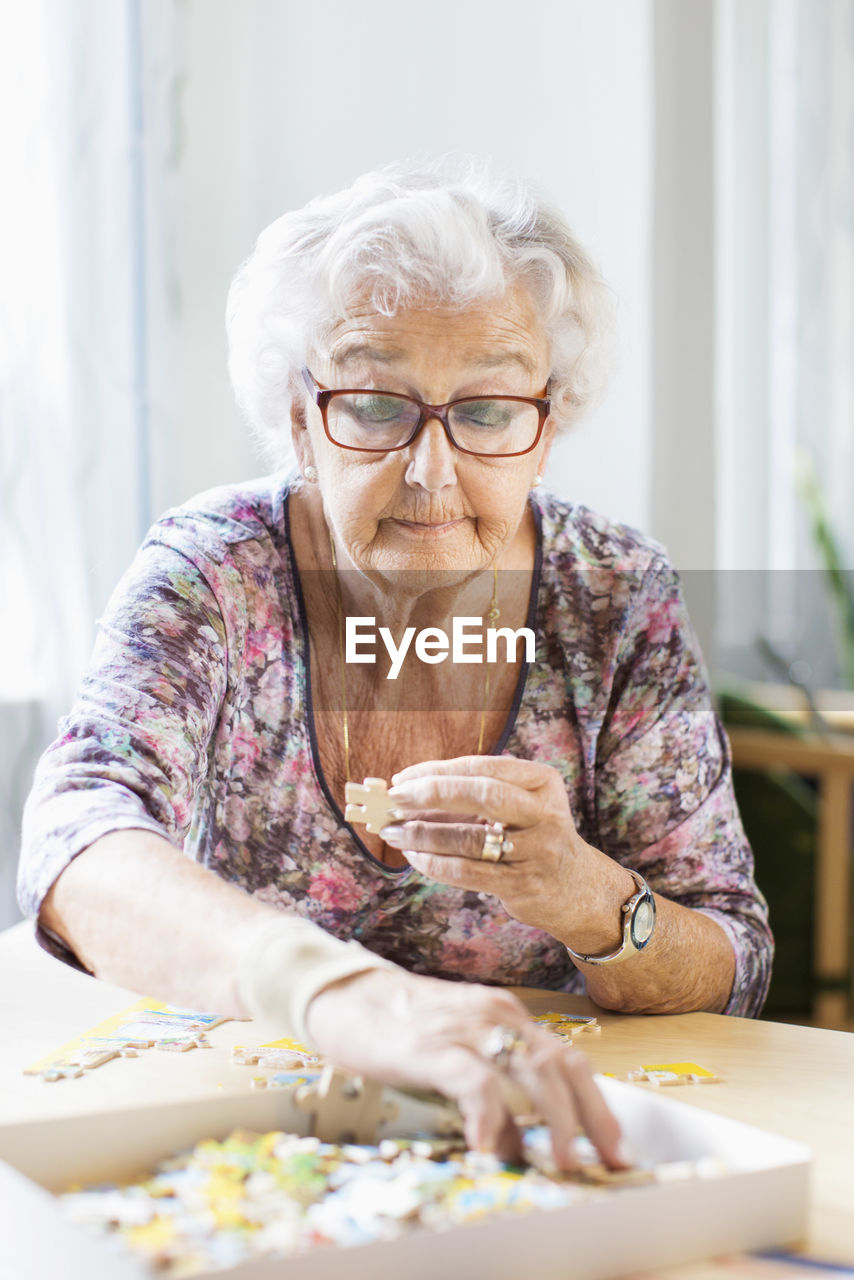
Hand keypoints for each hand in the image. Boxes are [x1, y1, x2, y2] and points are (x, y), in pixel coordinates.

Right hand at [304, 966, 625, 1170]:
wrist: (343, 993)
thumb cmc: (398, 1029)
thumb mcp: (456, 1054)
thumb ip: (494, 1091)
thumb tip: (523, 1147)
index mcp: (506, 1016)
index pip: (568, 1058)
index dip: (598, 1104)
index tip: (617, 1147)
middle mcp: (496, 1016)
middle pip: (562, 1065)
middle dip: (594, 1116)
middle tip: (612, 1160)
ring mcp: (466, 1028)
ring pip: (531, 1069)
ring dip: (556, 1120)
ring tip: (565, 1162)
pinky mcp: (432, 1045)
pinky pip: (474, 1080)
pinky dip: (490, 1115)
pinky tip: (490, 1148)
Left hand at [380, 755, 613, 944]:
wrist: (578, 888)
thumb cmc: (532, 837)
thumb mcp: (518, 806)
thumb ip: (473, 797)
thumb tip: (408, 793)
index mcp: (542, 782)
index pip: (484, 767)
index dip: (439, 771)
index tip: (403, 778)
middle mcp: (544, 813)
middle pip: (482, 795)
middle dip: (431, 795)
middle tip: (394, 800)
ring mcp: (537, 851)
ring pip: (469, 839)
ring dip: (423, 834)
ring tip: (394, 832)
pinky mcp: (523, 884)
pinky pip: (467, 871)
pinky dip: (434, 863)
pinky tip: (415, 856)